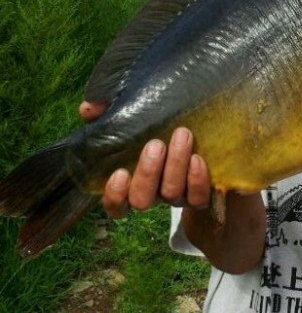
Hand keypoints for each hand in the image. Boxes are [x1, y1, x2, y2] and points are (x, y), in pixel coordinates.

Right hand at [79, 101, 208, 217]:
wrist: (202, 124)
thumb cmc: (156, 121)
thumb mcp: (130, 112)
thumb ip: (105, 110)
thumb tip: (88, 108)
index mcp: (130, 181)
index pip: (115, 204)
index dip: (114, 195)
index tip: (120, 173)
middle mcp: (152, 192)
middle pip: (142, 200)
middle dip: (147, 173)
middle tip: (156, 144)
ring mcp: (177, 194)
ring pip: (171, 194)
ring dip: (175, 165)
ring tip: (182, 134)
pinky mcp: (201, 193)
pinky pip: (198, 198)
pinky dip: (197, 180)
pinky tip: (197, 158)